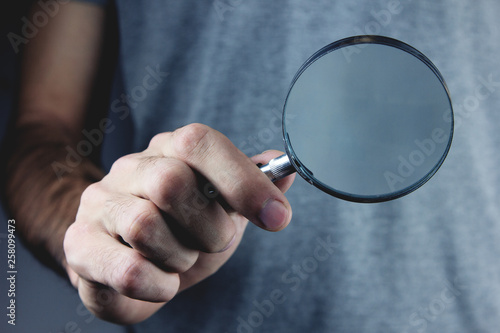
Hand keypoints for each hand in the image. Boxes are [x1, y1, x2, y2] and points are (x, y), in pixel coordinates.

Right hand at [63, 123, 294, 323]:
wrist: (130, 266)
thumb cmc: (180, 231)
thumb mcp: (224, 207)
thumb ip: (253, 185)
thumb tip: (285, 169)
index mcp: (168, 151)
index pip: (199, 142)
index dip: (243, 179)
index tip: (276, 218)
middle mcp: (130, 169)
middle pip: (171, 182)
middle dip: (209, 227)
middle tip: (212, 242)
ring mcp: (100, 205)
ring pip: (146, 226)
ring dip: (181, 256)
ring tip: (179, 260)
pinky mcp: (80, 246)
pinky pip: (127, 269)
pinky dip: (159, 285)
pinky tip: (164, 284)